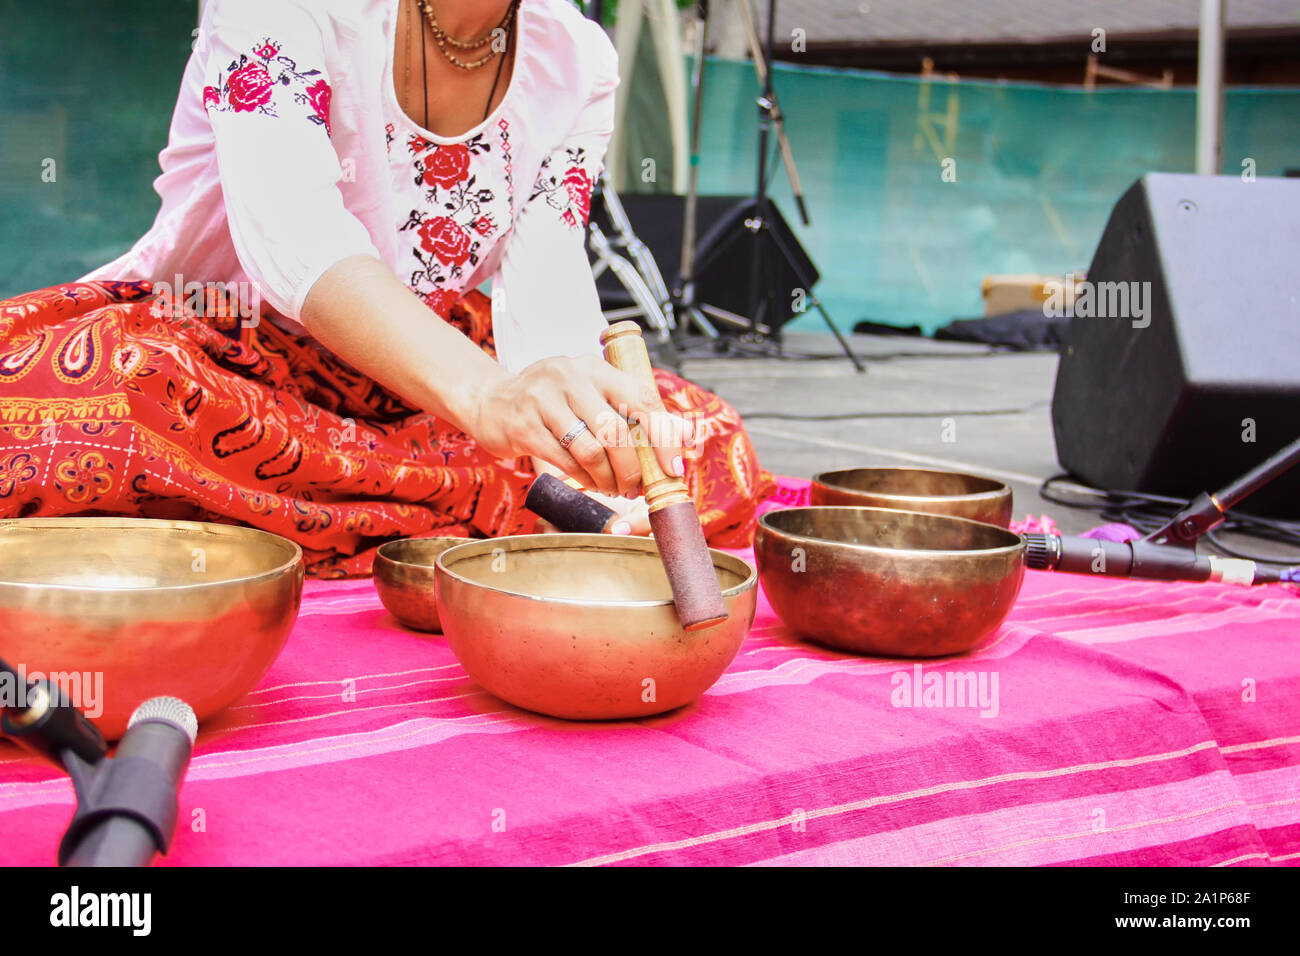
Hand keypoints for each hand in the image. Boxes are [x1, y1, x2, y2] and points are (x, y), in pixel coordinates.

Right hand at [468, 354, 691, 497]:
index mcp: (595, 367)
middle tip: (634, 485)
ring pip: (591, 450)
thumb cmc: (551, 402)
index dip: (664, 438)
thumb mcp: (589, 393)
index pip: (642, 399)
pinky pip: (565, 461)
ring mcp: (543, 400)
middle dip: (632, 468)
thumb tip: (681, 440)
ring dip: (607, 477)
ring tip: (611, 485)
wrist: (491, 401)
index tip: (673, 468)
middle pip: (617, 431)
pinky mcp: (524, 426)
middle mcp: (570, 376)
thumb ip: (629, 411)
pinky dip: (582, 478)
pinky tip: (587, 480)